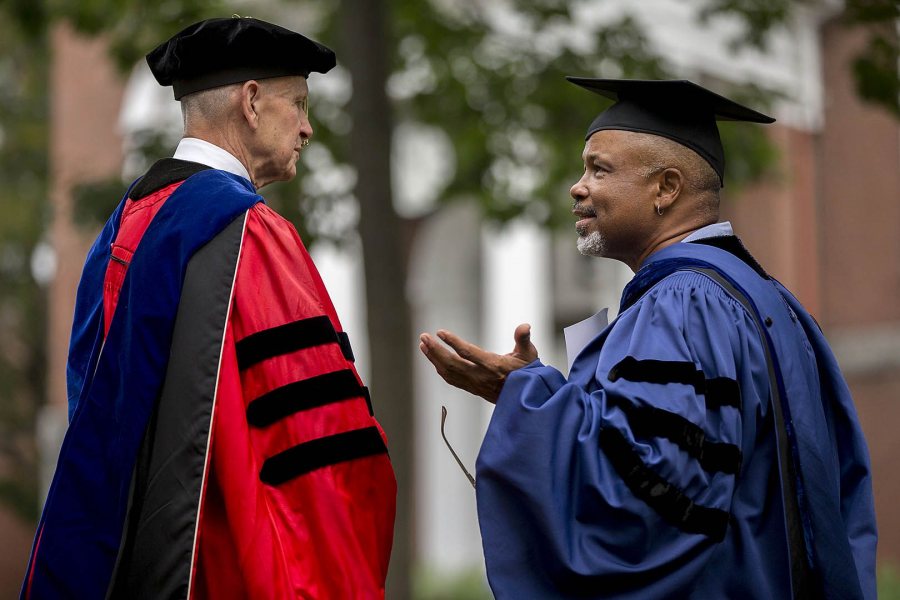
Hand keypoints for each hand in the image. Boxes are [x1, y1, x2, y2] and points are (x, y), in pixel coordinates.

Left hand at [418, 324, 537, 402]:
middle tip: (423, 336)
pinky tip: (433, 358)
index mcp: (493, 366)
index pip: (469, 353)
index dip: (453, 342)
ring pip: (449, 372)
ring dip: (434, 358)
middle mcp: (481, 377)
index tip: (440, 332)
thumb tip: (525, 326)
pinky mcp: (471, 388)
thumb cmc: (527, 372)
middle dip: (436, 350)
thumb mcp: (529, 354)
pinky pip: (451, 379)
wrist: (525, 397)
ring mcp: (474, 384)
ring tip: (424, 344)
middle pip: (452, 364)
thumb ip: (524, 339)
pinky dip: (440, 368)